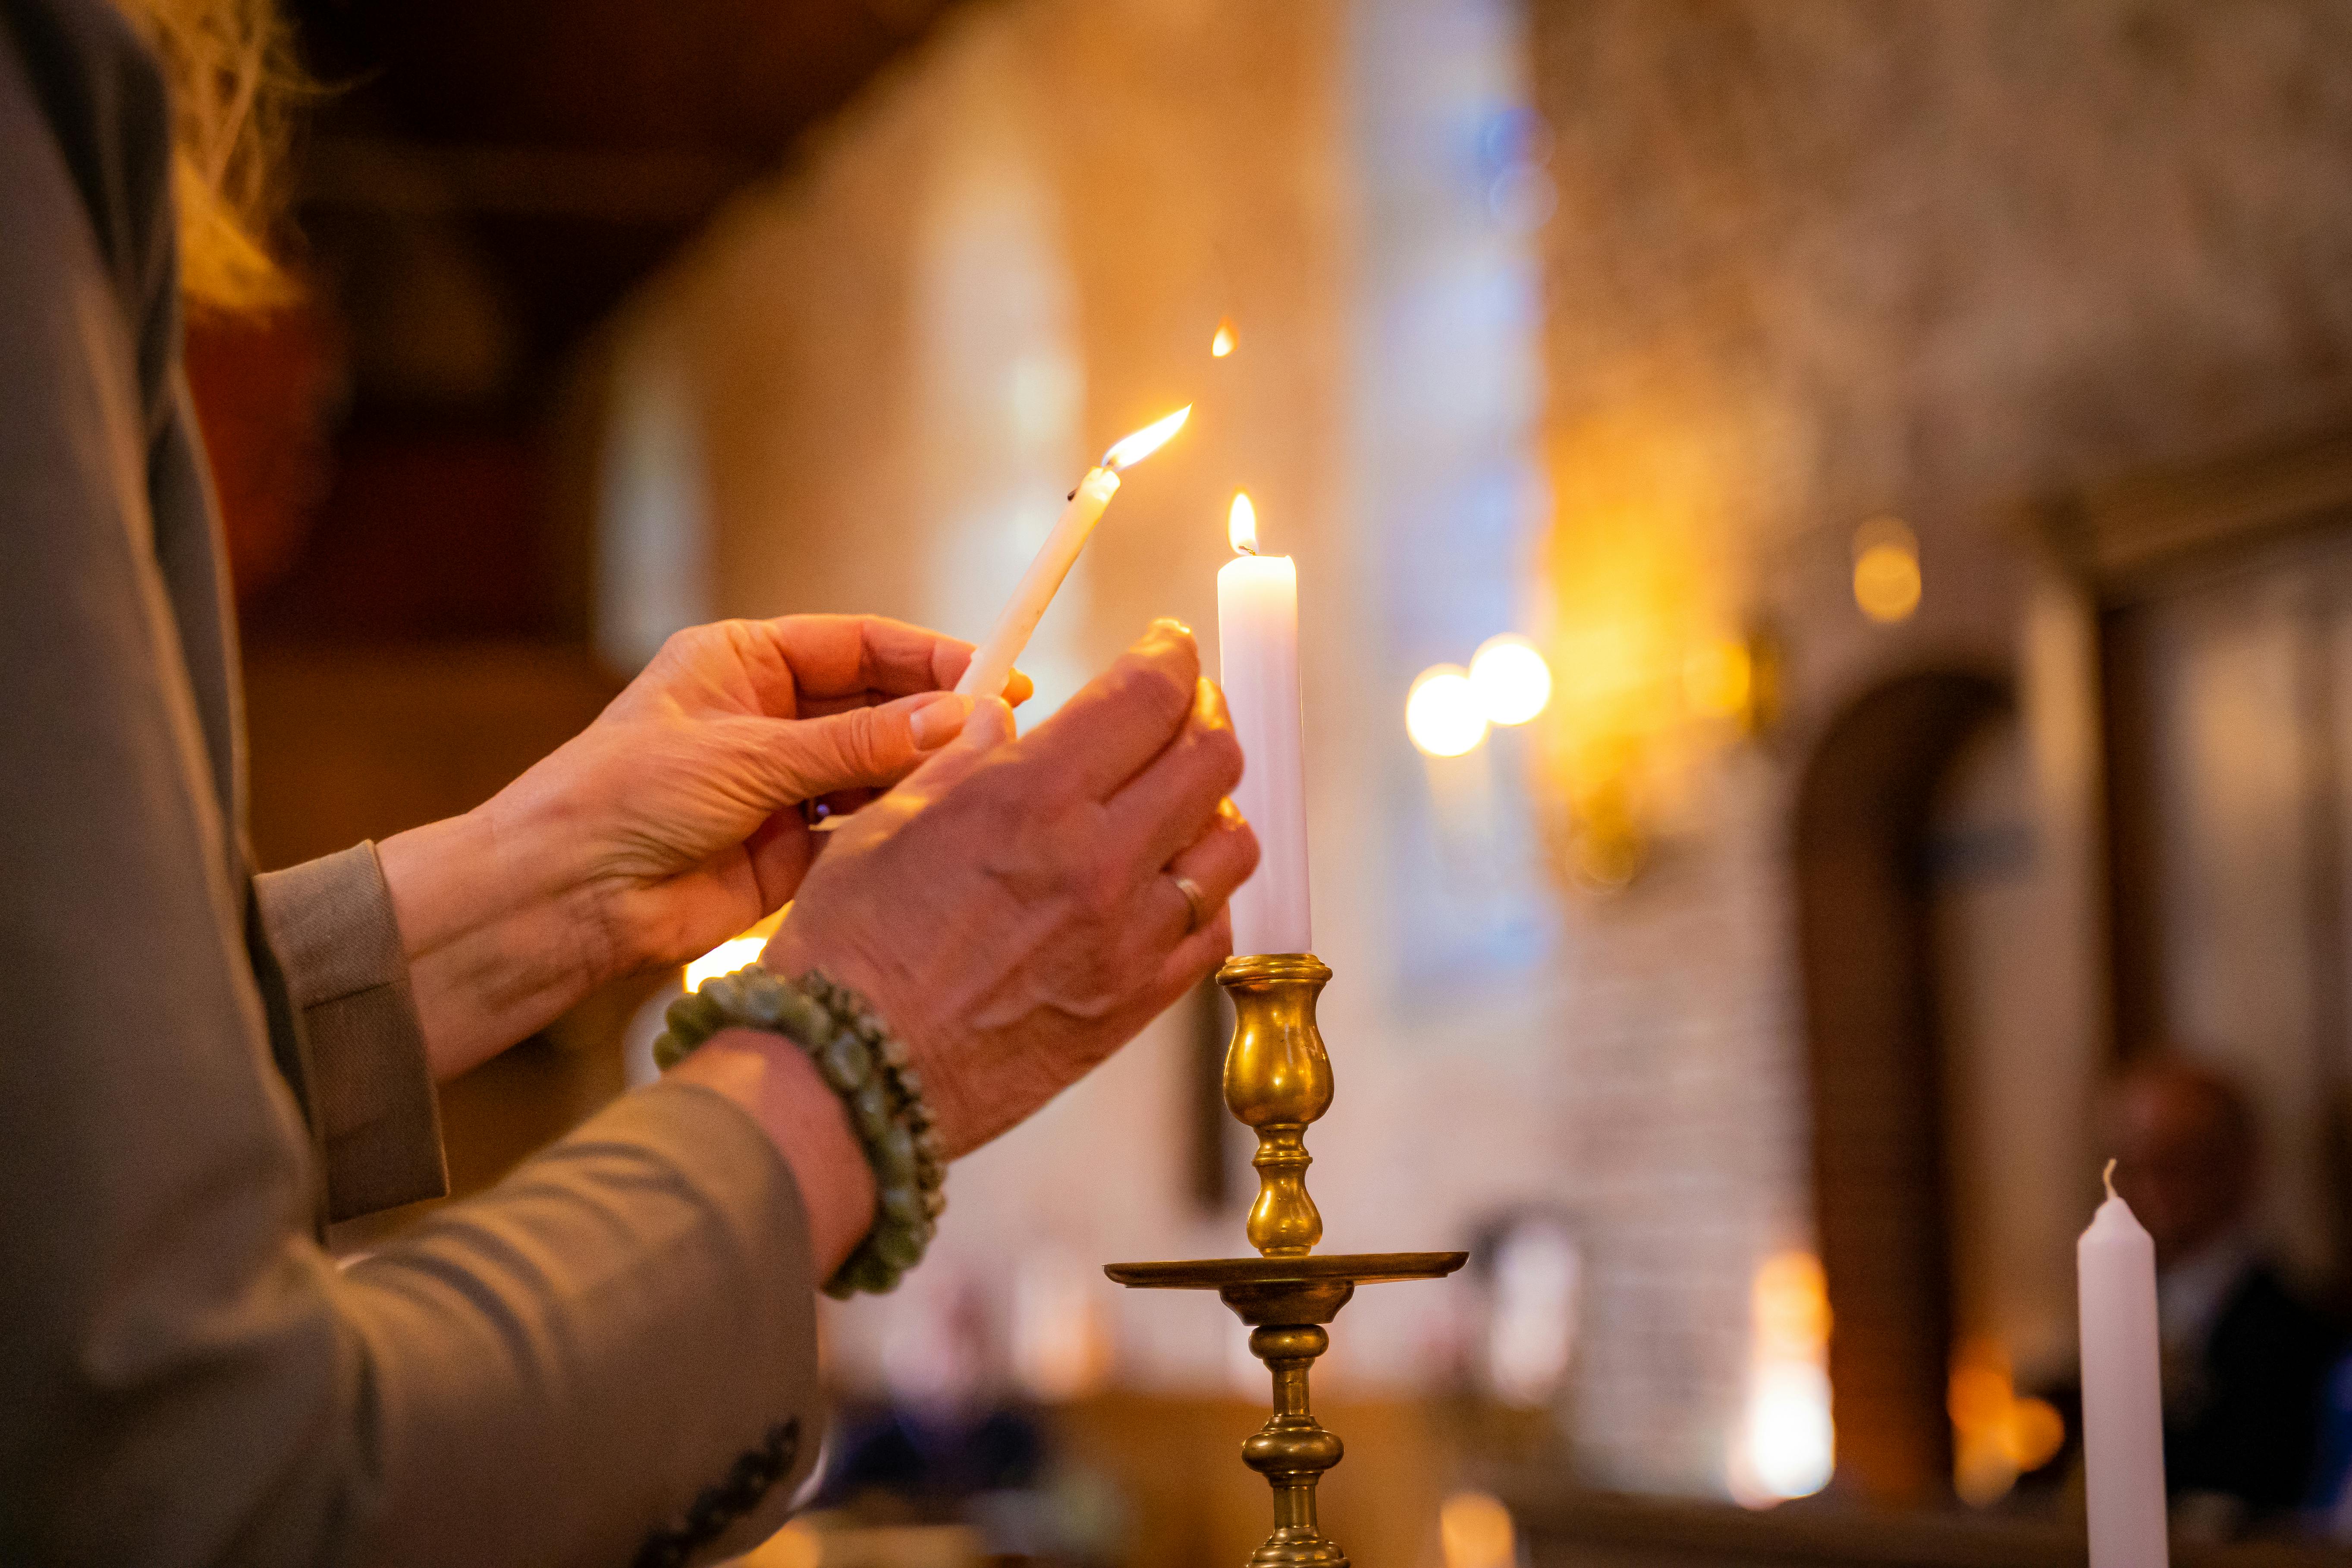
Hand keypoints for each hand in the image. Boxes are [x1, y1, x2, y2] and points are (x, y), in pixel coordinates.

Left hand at [378, 615, 1030, 1080]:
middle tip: (1005, 731)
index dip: (929, 658)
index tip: (997, 672)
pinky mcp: (789, 852)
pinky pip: (860, 830)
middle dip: (935, 717)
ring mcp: (781, 785)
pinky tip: (932, 824)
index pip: (858, 645)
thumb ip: (856, 744)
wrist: (566, 898)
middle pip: (875, 705)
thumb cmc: (627, 797)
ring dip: (920, 774)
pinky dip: (895, 827)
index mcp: (744, 663)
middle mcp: (768, 718)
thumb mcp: (748, 755)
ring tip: (974, 780)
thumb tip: (954, 717)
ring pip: (876, 770)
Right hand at [762, 619, 1258, 1159]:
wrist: (851, 1074)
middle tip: (1184, 709)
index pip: (1149, 694)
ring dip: (1214, 805)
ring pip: (1231, 843)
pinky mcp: (1136, 1002)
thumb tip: (1004, 718)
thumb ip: (966, 757)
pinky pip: (1213, 929)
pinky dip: (1204, 893)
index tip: (1169, 646)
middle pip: (1213, 757)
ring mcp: (1127, 936)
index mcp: (1032, 797)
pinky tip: (1168, 883)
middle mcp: (1097, 860)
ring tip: (1178, 798)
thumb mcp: (892, 819)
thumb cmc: (852, 949)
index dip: (1172, 655)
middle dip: (1206, 714)